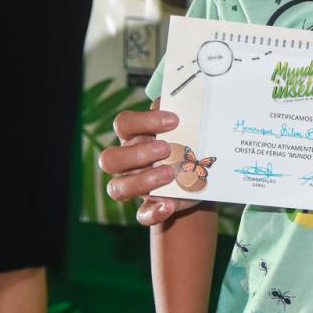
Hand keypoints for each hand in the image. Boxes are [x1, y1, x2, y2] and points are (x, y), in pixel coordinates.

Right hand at [98, 107, 199, 225]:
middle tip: (166, 149)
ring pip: (118, 188)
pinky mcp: (150, 208)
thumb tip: (175, 97)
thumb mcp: (187, 127)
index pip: (123, 124)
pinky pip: (141, 215)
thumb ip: (178, 110)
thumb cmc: (188, 144)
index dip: (143, 121)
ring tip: (170, 173)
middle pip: (110, 159)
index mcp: (134, 137)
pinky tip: (169, 205)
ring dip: (142, 181)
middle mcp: (128, 162)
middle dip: (138, 153)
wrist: (202, 176)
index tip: (174, 121)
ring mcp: (136, 187)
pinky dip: (153, 212)